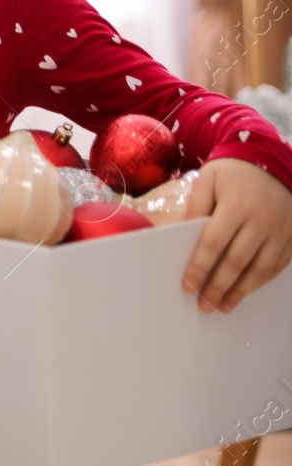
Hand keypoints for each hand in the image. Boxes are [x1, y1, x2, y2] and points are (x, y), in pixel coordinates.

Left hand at [182, 158, 291, 312]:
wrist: (270, 159)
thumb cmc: (231, 171)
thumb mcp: (206, 180)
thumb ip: (195, 208)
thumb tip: (184, 237)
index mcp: (237, 206)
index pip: (214, 244)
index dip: (200, 268)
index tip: (187, 287)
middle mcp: (263, 220)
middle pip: (237, 262)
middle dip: (219, 287)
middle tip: (204, 305)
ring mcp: (282, 230)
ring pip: (261, 269)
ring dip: (241, 291)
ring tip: (224, 306)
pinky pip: (278, 265)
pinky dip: (262, 281)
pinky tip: (246, 291)